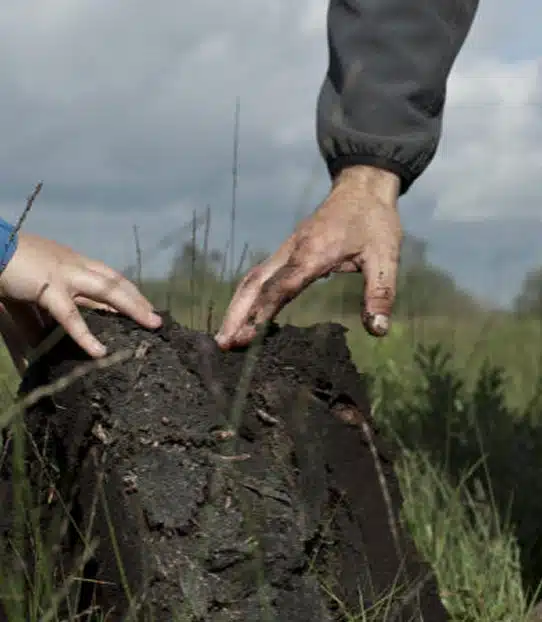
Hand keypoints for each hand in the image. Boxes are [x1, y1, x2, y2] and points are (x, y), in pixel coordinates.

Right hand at [0, 232, 161, 372]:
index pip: (109, 276)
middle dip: (138, 299)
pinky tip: (99, 352)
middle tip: (156, 319)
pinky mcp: (49, 288)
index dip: (128, 290)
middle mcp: (75, 264)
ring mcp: (65, 274)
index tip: (144, 305)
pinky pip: (71, 316)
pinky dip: (86, 335)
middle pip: (116, 282)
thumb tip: (44, 338)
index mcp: (73, 261)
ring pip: (108, 291)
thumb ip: (44, 310)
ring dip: (132, 307)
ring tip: (151, 324)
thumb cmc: (8, 266)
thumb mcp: (33, 287)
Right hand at [216, 165, 401, 349]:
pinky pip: (261, 275)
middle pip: (254, 284)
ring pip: (252, 279)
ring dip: (237, 307)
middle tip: (221, 345)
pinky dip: (247, 297)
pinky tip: (245, 315)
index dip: (262, 313)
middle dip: (236, 314)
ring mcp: (287, 249)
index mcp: (313, 253)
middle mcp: (292, 251)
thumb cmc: (375, 221)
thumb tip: (377, 330)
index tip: (246, 339)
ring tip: (225, 337)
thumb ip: (380, 294)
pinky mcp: (288, 250)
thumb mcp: (385, 258)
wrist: (362, 187)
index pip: (280, 287)